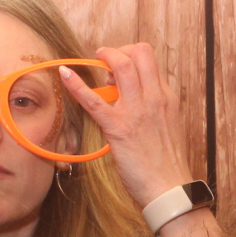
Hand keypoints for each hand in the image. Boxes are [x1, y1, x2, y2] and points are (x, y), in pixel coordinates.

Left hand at [56, 43, 193, 208]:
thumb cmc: (167, 162)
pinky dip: (77, 84)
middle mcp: (154, 98)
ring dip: (106, 56)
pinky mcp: (118, 128)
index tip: (121, 67)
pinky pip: (94, 100)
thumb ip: (154, 107)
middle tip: (107, 57)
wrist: (170, 187)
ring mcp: (136, 111)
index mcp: (166, 98)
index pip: (150, 61)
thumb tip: (135, 97)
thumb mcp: (168, 126)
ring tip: (95, 59)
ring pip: (122, 65)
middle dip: (120, 49)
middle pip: (140, 52)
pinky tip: (65, 74)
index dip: (132, 56)